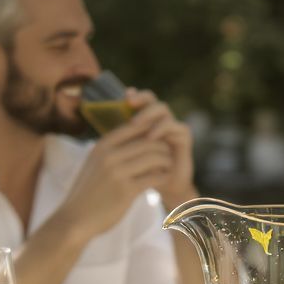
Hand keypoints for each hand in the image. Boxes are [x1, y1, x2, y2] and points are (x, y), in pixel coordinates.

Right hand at [59, 96, 175, 238]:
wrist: (75, 218)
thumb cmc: (89, 191)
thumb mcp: (95, 163)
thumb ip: (113, 150)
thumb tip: (138, 137)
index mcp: (102, 145)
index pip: (135, 127)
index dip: (151, 131)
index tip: (159, 140)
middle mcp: (109, 155)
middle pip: (148, 142)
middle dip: (163, 147)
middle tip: (169, 155)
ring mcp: (118, 173)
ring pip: (154, 158)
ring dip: (166, 161)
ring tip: (169, 166)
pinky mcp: (126, 191)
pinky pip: (154, 177)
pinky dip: (164, 176)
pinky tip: (165, 180)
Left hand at [122, 89, 196, 208]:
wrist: (165, 187)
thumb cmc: (144, 171)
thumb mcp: (128, 155)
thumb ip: (120, 140)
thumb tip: (99, 125)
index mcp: (149, 121)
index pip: (142, 101)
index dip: (134, 96)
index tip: (123, 96)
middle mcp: (162, 120)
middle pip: (153, 100)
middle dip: (141, 99)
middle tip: (129, 102)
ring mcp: (174, 127)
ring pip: (164, 110)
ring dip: (148, 114)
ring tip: (135, 123)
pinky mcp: (184, 138)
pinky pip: (177, 126)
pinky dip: (163, 129)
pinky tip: (150, 137)